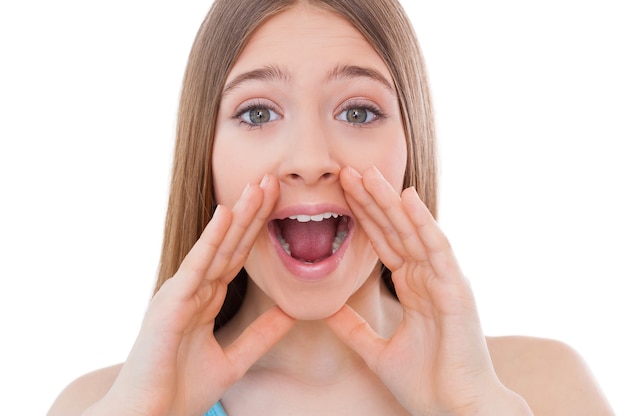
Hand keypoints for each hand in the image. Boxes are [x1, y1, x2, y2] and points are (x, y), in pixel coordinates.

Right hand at [92, 175, 294, 415]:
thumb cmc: (179, 390)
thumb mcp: (234, 359)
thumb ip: (261, 335)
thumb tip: (293, 314)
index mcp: (206, 300)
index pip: (238, 257)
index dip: (258, 230)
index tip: (278, 203)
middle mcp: (194, 290)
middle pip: (231, 245)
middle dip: (253, 213)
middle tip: (272, 180)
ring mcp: (181, 292)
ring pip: (217, 247)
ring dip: (239, 215)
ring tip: (258, 186)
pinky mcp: (171, 302)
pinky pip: (198, 265)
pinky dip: (213, 239)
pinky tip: (227, 213)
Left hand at [325, 166, 530, 414]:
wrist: (455, 413)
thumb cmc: (427, 384)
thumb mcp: (377, 351)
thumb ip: (353, 328)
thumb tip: (326, 311)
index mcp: (413, 288)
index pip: (383, 243)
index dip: (363, 217)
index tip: (340, 193)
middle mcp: (429, 278)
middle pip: (395, 230)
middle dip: (371, 200)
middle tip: (347, 170)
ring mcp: (443, 280)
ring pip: (413, 231)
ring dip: (390, 201)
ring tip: (367, 173)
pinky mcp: (456, 289)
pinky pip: (436, 248)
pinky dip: (421, 221)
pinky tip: (405, 196)